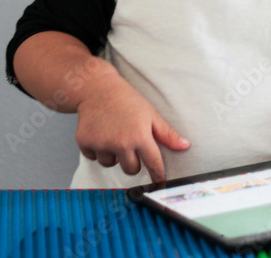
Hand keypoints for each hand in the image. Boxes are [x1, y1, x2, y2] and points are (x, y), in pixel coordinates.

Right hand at [74, 73, 189, 180]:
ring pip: (110, 164)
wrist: (97, 89)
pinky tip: (100, 133)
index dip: (158, 174)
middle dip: (132, 161)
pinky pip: (93, 158)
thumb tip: (185, 146)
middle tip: (129, 144)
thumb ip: (167, 134)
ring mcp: (101, 144)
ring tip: (112, 135)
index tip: (159, 181)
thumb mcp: (150, 114)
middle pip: (131, 170)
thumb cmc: (126, 100)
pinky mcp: (85, 143)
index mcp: (140, 136)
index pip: (153, 163)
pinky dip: (96, 149)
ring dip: (112, 155)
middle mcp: (121, 143)